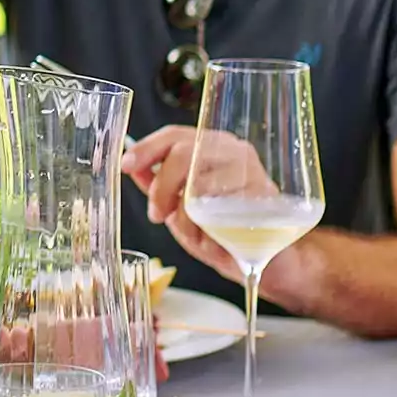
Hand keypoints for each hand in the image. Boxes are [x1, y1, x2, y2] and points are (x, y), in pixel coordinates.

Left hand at [124, 126, 309, 308]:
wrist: (271, 262)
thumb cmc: (225, 232)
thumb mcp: (182, 208)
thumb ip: (158, 185)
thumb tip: (132, 165)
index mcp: (214, 148)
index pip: (175, 134)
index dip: (147, 148)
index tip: (126, 166)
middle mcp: (235, 152)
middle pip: (183, 154)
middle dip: (160, 189)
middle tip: (158, 215)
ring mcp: (253, 173)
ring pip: (199, 184)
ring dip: (185, 217)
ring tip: (193, 233)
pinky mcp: (264, 200)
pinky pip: (221, 209)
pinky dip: (207, 229)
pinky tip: (213, 238)